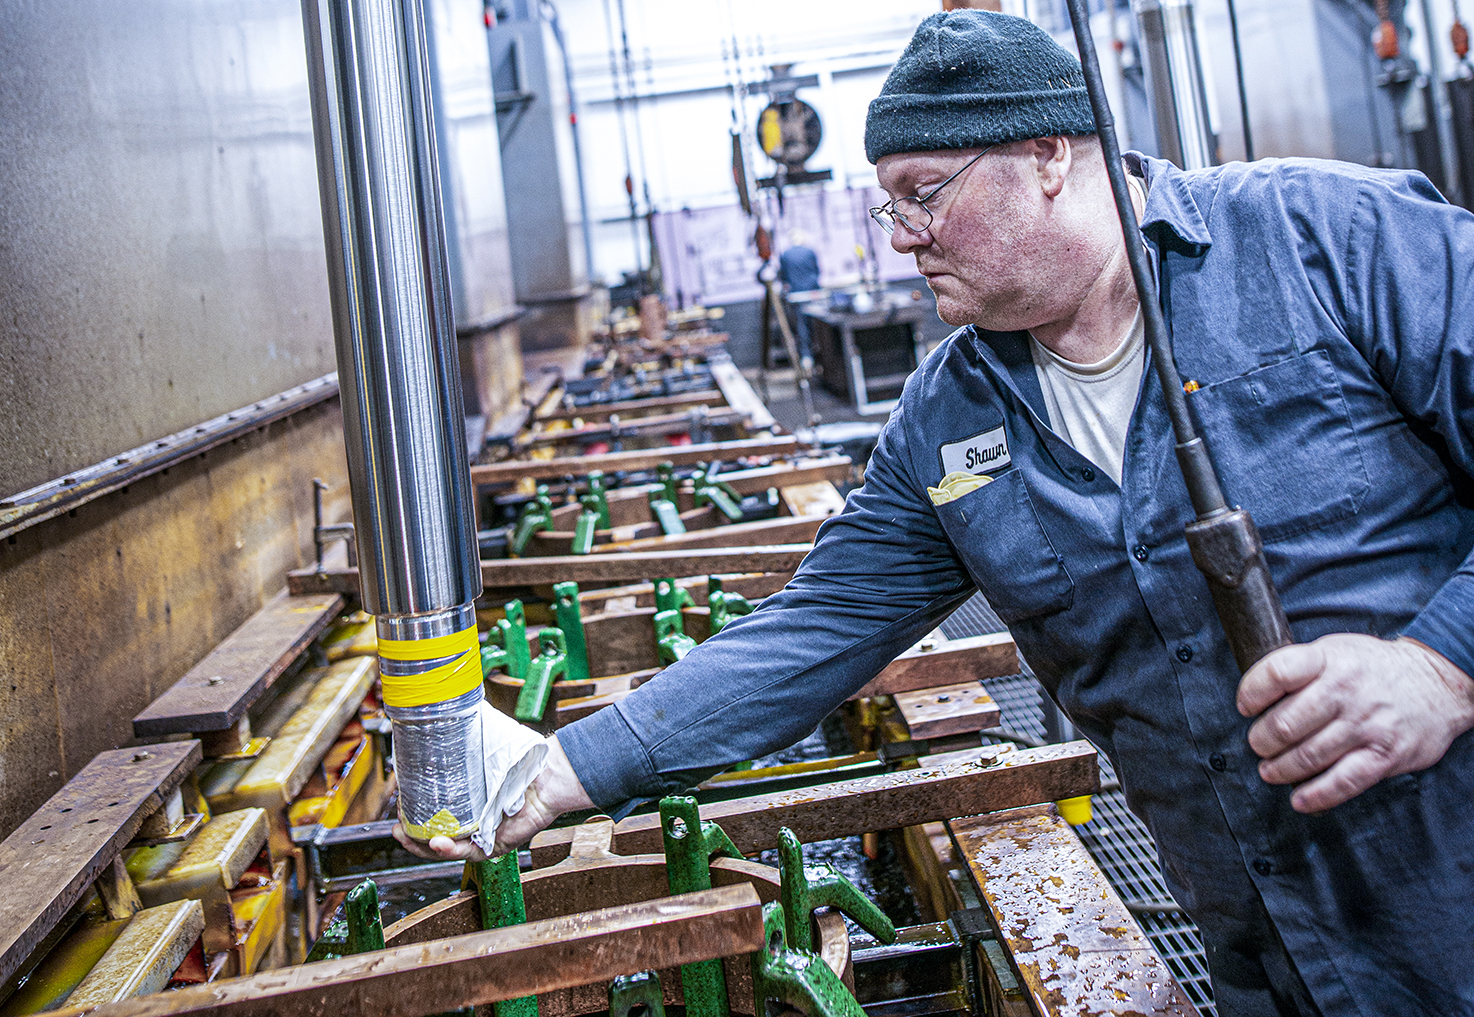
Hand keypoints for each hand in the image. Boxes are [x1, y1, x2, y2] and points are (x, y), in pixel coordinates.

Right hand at [391, 735, 593, 860]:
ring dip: (423, 846)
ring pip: (449, 848)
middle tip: (397, 827)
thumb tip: (441, 715)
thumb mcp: (484, 750)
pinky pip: (471, 851)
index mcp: (468, 804)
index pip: (435, 815)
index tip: (399, 807)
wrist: (551, 772)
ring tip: (406, 836)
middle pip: (436, 836)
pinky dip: (451, 848)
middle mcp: (475, 822)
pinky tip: (436, 842)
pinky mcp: (498, 844)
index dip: (415, 816)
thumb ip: (463, 741)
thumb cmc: (521, 760)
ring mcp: (485, 835)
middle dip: (412, 836)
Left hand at [1237, 634, 1473, 812]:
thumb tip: (1256, 695)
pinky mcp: (1385, 755)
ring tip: (1271, 770)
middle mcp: (1346, 690)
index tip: (1245, 707)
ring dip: (1281, 768)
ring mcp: (1367, 724)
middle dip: (1262, 740)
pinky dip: (1316, 795)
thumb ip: (1299, 669)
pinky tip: (1300, 798)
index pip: (1276, 673)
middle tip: (1259, 745)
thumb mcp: (1335, 650)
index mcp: (1328, 659)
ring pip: (1308, 756)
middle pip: (1285, 723)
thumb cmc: (1374, 668)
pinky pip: (1343, 782)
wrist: (1437, 682)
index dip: (1251, 693)